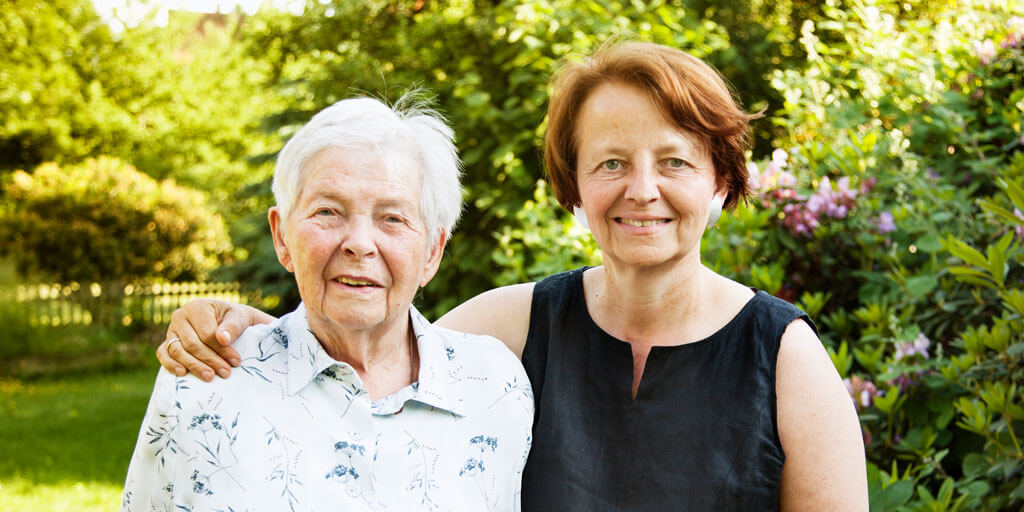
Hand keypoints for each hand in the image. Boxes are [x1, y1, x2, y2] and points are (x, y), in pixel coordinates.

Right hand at [157, 299, 275, 381]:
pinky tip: (183, 373)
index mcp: (197, 307)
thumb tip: (223, 339)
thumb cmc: (233, 320)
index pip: (206, 333)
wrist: (226, 322)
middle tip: (226, 372)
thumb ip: (233, 327)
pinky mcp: (167, 342)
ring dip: (194, 366)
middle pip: (192, 344)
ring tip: (210, 377)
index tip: (236, 361)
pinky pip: (163, 354)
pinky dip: (170, 364)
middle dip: (210, 360)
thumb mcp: (239, 318)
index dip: (221, 349)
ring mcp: (171, 330)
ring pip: (177, 351)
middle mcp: (180, 316)